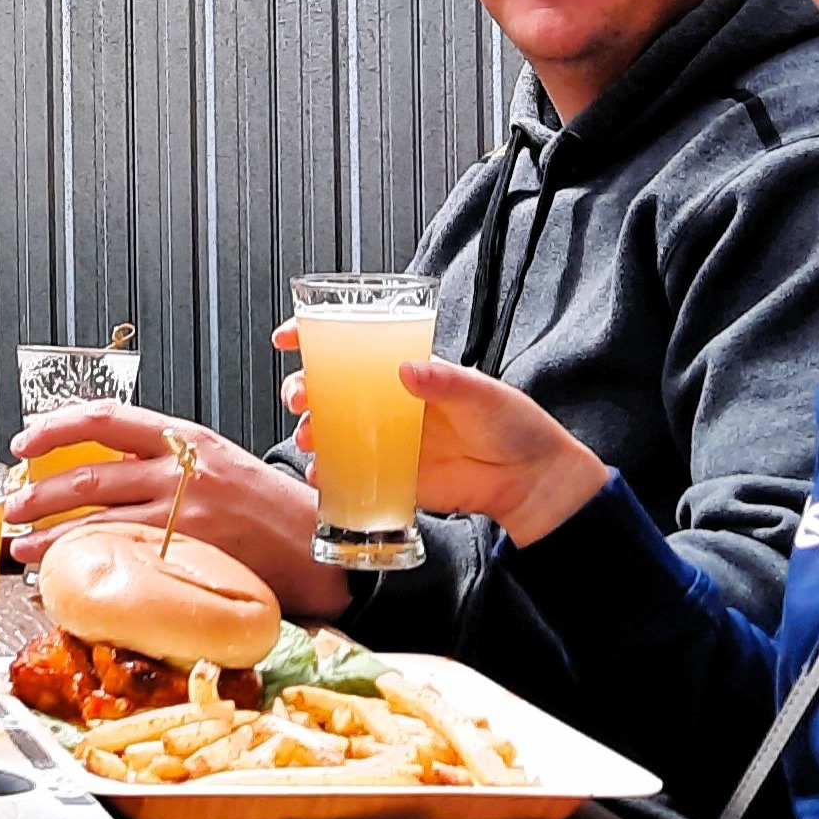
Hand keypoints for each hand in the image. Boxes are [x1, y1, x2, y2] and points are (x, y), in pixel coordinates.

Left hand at [6, 399, 351, 620]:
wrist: (319, 542)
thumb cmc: (268, 504)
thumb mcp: (218, 461)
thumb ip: (166, 459)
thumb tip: (102, 468)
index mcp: (186, 437)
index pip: (106, 418)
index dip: (56, 427)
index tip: (24, 442)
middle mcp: (182, 470)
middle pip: (90, 475)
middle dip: (39, 494)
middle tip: (11, 507)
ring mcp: (185, 516)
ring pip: (98, 522)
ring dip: (50, 536)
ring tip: (22, 547)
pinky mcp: (189, 556)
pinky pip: (124, 558)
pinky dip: (88, 565)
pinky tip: (67, 573)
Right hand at [285, 361, 606, 547]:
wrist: (530, 481)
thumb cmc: (512, 425)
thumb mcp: (481, 394)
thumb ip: (444, 380)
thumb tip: (406, 369)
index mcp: (410, 373)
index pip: (356, 345)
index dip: (315, 337)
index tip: (289, 337)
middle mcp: (393, 403)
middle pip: (332, 388)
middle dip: (303, 387)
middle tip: (298, 395)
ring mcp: (390, 440)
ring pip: (333, 430)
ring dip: (310, 429)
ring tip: (309, 436)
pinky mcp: (395, 476)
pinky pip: (351, 474)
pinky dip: (329, 475)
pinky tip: (322, 474)